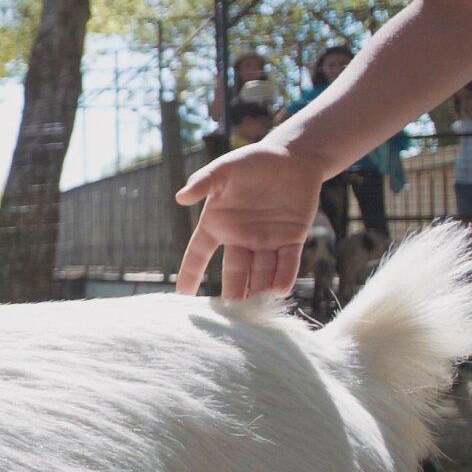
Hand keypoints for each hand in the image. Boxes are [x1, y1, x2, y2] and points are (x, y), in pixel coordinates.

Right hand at [174, 142, 332, 298]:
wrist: (291, 158)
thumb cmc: (252, 161)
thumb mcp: (224, 169)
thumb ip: (203, 182)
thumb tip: (180, 197)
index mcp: (218, 224)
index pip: (199, 254)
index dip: (190, 274)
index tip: (182, 296)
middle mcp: (240, 238)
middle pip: (234, 271)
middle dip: (232, 291)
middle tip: (229, 314)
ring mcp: (266, 241)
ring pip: (260, 271)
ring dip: (258, 289)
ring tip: (255, 308)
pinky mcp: (291, 239)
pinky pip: (287, 262)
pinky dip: (283, 276)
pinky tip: (279, 290)